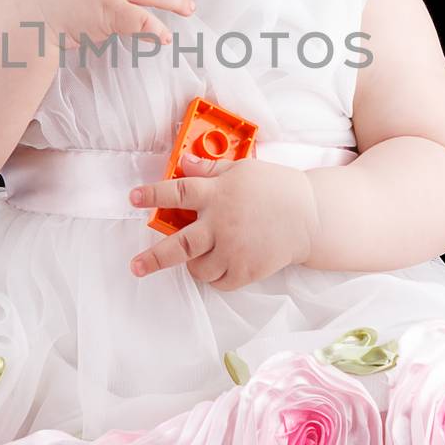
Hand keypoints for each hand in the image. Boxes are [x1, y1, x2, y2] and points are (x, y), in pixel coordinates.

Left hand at [127, 156, 320, 291]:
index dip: (152, 195)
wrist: (311, 216)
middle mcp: (221, 223)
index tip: (133, 198)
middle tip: (136, 266)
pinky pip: (220, 282)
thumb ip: (211, 168)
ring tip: (199, 258)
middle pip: (179, 245)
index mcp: (218, 193)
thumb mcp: (243, 169)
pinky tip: (220, 265)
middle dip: (153, 258)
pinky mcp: (247, 269)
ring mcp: (233, 249)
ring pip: (198, 268)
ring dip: (193, 265)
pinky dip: (216, 276)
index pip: (177, 192)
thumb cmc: (276, 188)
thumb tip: (185, 162)